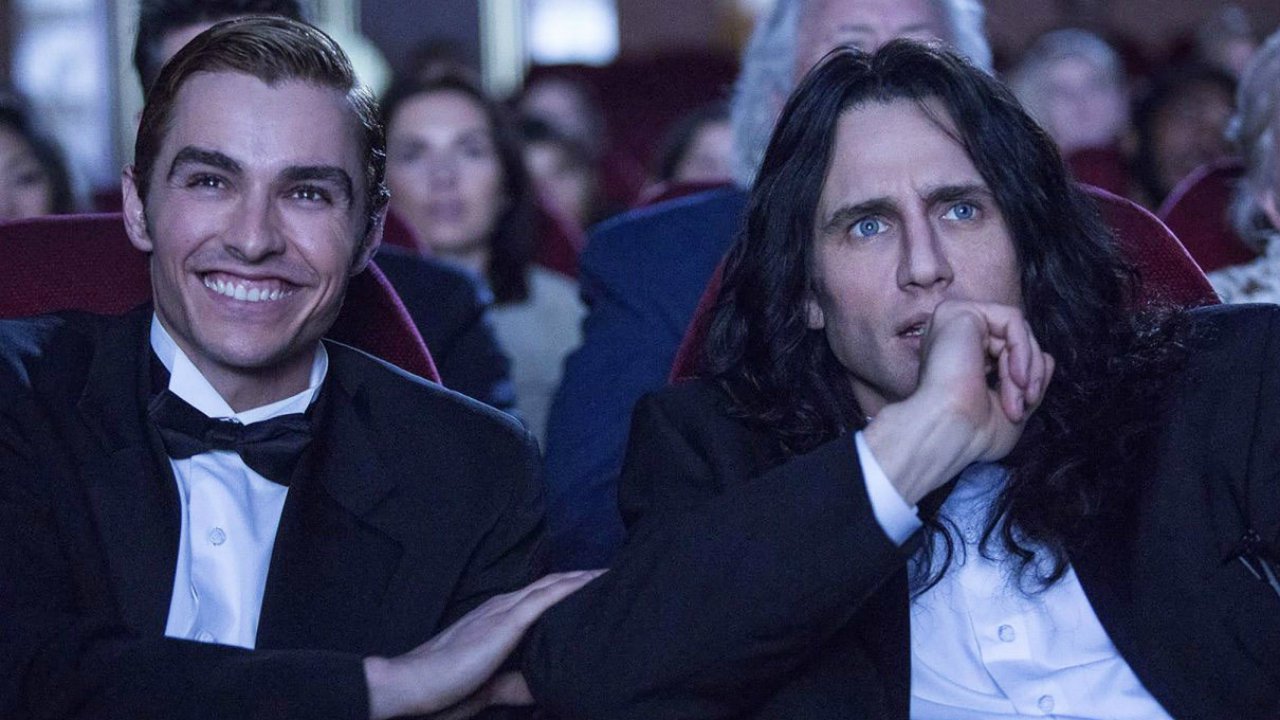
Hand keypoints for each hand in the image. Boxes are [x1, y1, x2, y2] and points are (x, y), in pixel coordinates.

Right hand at [365, 570, 603, 719]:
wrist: (412, 685)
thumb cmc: (441, 689)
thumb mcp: (485, 686)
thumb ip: (510, 684)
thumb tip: (536, 689)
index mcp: (494, 619)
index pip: (537, 598)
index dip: (564, 589)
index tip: (590, 588)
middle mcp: (501, 608)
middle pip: (550, 585)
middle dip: (580, 578)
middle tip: (609, 574)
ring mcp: (503, 612)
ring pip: (552, 586)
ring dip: (582, 578)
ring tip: (609, 573)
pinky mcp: (506, 623)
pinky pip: (546, 598)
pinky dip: (572, 588)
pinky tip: (591, 583)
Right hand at [864, 301, 1053, 503]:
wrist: (948, 433)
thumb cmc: (972, 432)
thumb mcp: (1012, 405)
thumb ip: (1028, 379)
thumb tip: (1048, 358)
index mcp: (956, 355)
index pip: (1006, 349)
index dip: (1026, 376)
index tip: (1025, 407)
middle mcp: (951, 335)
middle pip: (1013, 338)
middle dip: (1030, 372)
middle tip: (1027, 401)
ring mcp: (953, 320)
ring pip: (1016, 329)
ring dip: (1028, 366)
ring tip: (1020, 396)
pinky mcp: (959, 311)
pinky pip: (1012, 319)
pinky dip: (1023, 349)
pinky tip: (1016, 377)